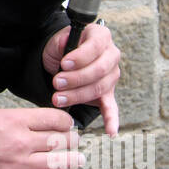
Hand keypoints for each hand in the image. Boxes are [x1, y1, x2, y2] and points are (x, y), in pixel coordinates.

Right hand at [0, 107, 80, 168]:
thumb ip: (12, 119)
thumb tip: (27, 122)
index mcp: (17, 121)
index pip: (53, 118)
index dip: (65, 121)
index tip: (68, 123)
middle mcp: (23, 142)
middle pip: (59, 140)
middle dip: (72, 139)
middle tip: (76, 140)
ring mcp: (20, 163)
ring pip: (56, 162)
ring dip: (71, 161)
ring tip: (79, 159)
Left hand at [42, 22, 121, 136]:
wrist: (62, 59)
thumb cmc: (62, 48)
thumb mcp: (59, 40)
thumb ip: (62, 41)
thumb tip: (65, 46)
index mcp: (101, 36)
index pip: (95, 46)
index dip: (80, 57)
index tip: (64, 64)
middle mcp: (111, 55)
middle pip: (99, 70)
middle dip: (76, 79)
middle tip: (56, 83)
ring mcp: (111, 76)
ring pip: (98, 88)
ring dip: (77, 96)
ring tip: (57, 99)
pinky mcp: (108, 93)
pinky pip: (111, 107)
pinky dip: (111, 120)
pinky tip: (111, 132)